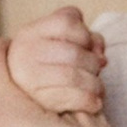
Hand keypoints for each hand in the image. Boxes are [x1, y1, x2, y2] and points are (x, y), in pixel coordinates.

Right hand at [3, 4, 106, 118]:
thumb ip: (86, 39)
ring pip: (74, 76)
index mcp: (30, 34)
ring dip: (95, 83)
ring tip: (97, 87)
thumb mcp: (61, 44)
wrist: (25, 103)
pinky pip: (74, 99)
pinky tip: (95, 102)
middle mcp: (25, 53)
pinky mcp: (40, 103)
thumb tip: (101, 57)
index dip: (84, 33)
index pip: (67, 22)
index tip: (86, 46)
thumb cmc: (50, 67)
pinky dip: (91, 101)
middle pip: (74, 52)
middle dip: (92, 62)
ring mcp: (30, 79)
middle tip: (95, 70)